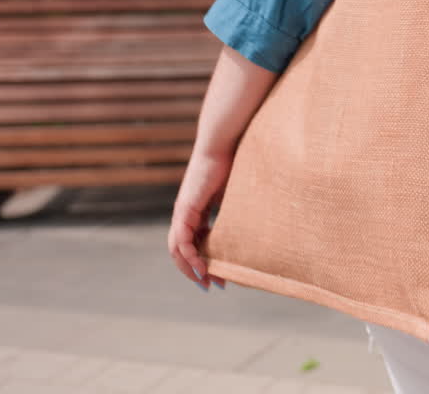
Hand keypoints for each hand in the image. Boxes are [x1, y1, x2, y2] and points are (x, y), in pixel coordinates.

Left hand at [168, 150, 230, 290]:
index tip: (218, 275)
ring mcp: (183, 211)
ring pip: (178, 248)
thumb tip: (251, 229)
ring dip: (191, 268)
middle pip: (181, 250)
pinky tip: (201, 267)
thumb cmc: (233, 163)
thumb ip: (234, 213)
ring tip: (206, 281)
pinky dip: (189, 256)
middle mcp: (186, 213)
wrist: (224, 143)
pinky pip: (182, 240)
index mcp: (196, 211)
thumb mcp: (234, 197)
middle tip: (211, 285)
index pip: (194, 242)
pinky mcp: (185, 209)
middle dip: (195, 271)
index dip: (203, 260)